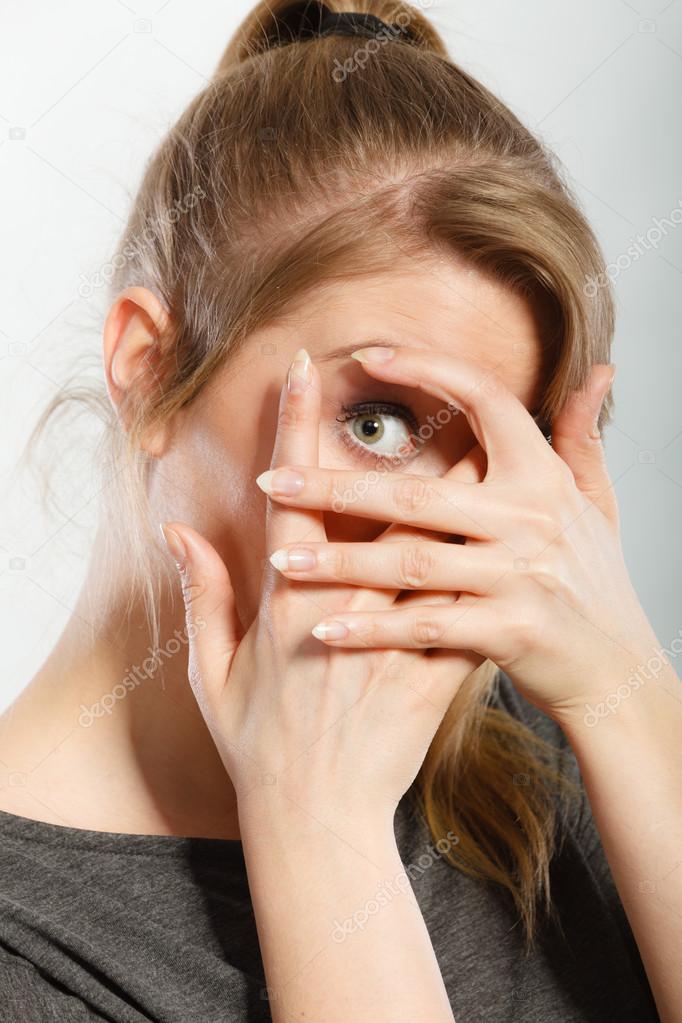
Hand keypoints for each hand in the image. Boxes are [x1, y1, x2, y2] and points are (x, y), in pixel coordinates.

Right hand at [162, 349, 485, 829]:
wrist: (317, 821)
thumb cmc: (258, 746)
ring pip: (437, 548)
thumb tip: (177, 530)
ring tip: (484, 441)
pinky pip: (468, 608)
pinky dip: (489, 567)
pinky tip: (512, 534)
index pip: (294, 496)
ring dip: (461, 491)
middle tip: (428, 382)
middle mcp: (345, 610)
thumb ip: (202, 596)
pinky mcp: (437, 675)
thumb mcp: (211, 674)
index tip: (306, 370)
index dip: (298, 427)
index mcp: (285, 604)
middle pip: (384, 508)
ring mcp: (396, 642)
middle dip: (408, 440)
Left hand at [257, 345, 660, 722]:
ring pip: (411, 562)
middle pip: (418, 493)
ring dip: (340, 562)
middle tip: (273, 479)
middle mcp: (532, 518)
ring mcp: (521, 575)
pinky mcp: (511, 630)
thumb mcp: (600, 502)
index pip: (485, 401)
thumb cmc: (598, 581)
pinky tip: (323, 629)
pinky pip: (425, 626)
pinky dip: (372, 630)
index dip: (427, 369)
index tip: (367, 354)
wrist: (619, 668)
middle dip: (339, 487)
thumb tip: (599, 373)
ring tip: (282, 561)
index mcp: (544, 477)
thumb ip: (584, 438)